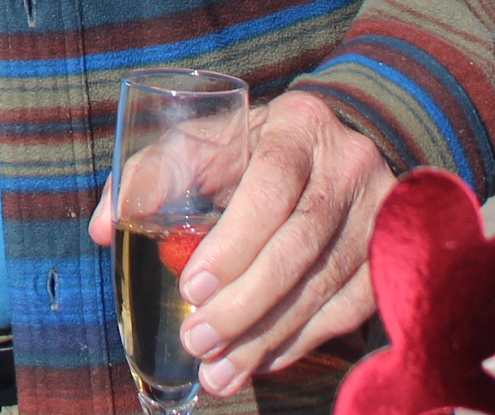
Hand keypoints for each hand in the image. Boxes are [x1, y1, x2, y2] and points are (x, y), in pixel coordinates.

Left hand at [88, 90, 388, 395]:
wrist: (333, 146)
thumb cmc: (251, 147)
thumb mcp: (203, 142)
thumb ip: (151, 176)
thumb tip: (103, 229)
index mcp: (298, 125)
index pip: (272, 185)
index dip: (234, 242)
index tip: (190, 287)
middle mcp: (349, 165)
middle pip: (301, 244)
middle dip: (245, 302)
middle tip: (197, 339)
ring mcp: (379, 211)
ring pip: (326, 285)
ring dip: (268, 334)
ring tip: (219, 369)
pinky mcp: (391, 252)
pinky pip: (350, 309)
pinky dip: (302, 340)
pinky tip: (262, 359)